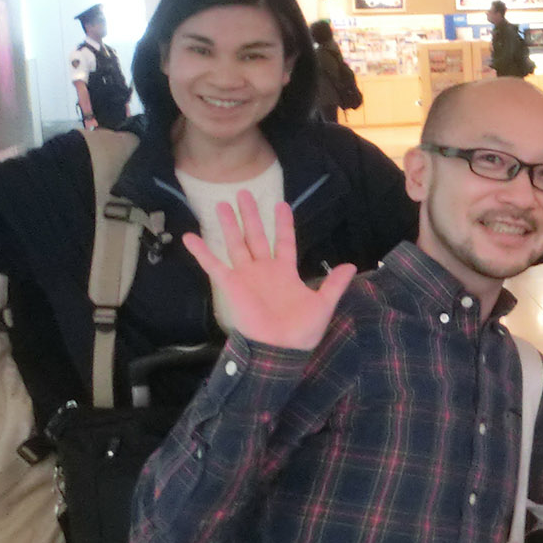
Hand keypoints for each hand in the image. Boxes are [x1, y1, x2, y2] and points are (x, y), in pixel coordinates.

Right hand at [180, 191, 356, 350]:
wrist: (280, 349)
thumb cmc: (301, 330)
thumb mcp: (324, 304)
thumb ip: (334, 284)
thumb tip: (352, 266)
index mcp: (285, 272)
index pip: (284, 241)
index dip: (283, 224)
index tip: (281, 204)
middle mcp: (264, 270)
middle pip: (256, 235)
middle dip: (251, 215)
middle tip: (244, 193)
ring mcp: (246, 276)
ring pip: (236, 243)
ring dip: (229, 224)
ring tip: (222, 203)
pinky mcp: (231, 285)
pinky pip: (213, 265)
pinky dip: (201, 251)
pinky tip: (190, 236)